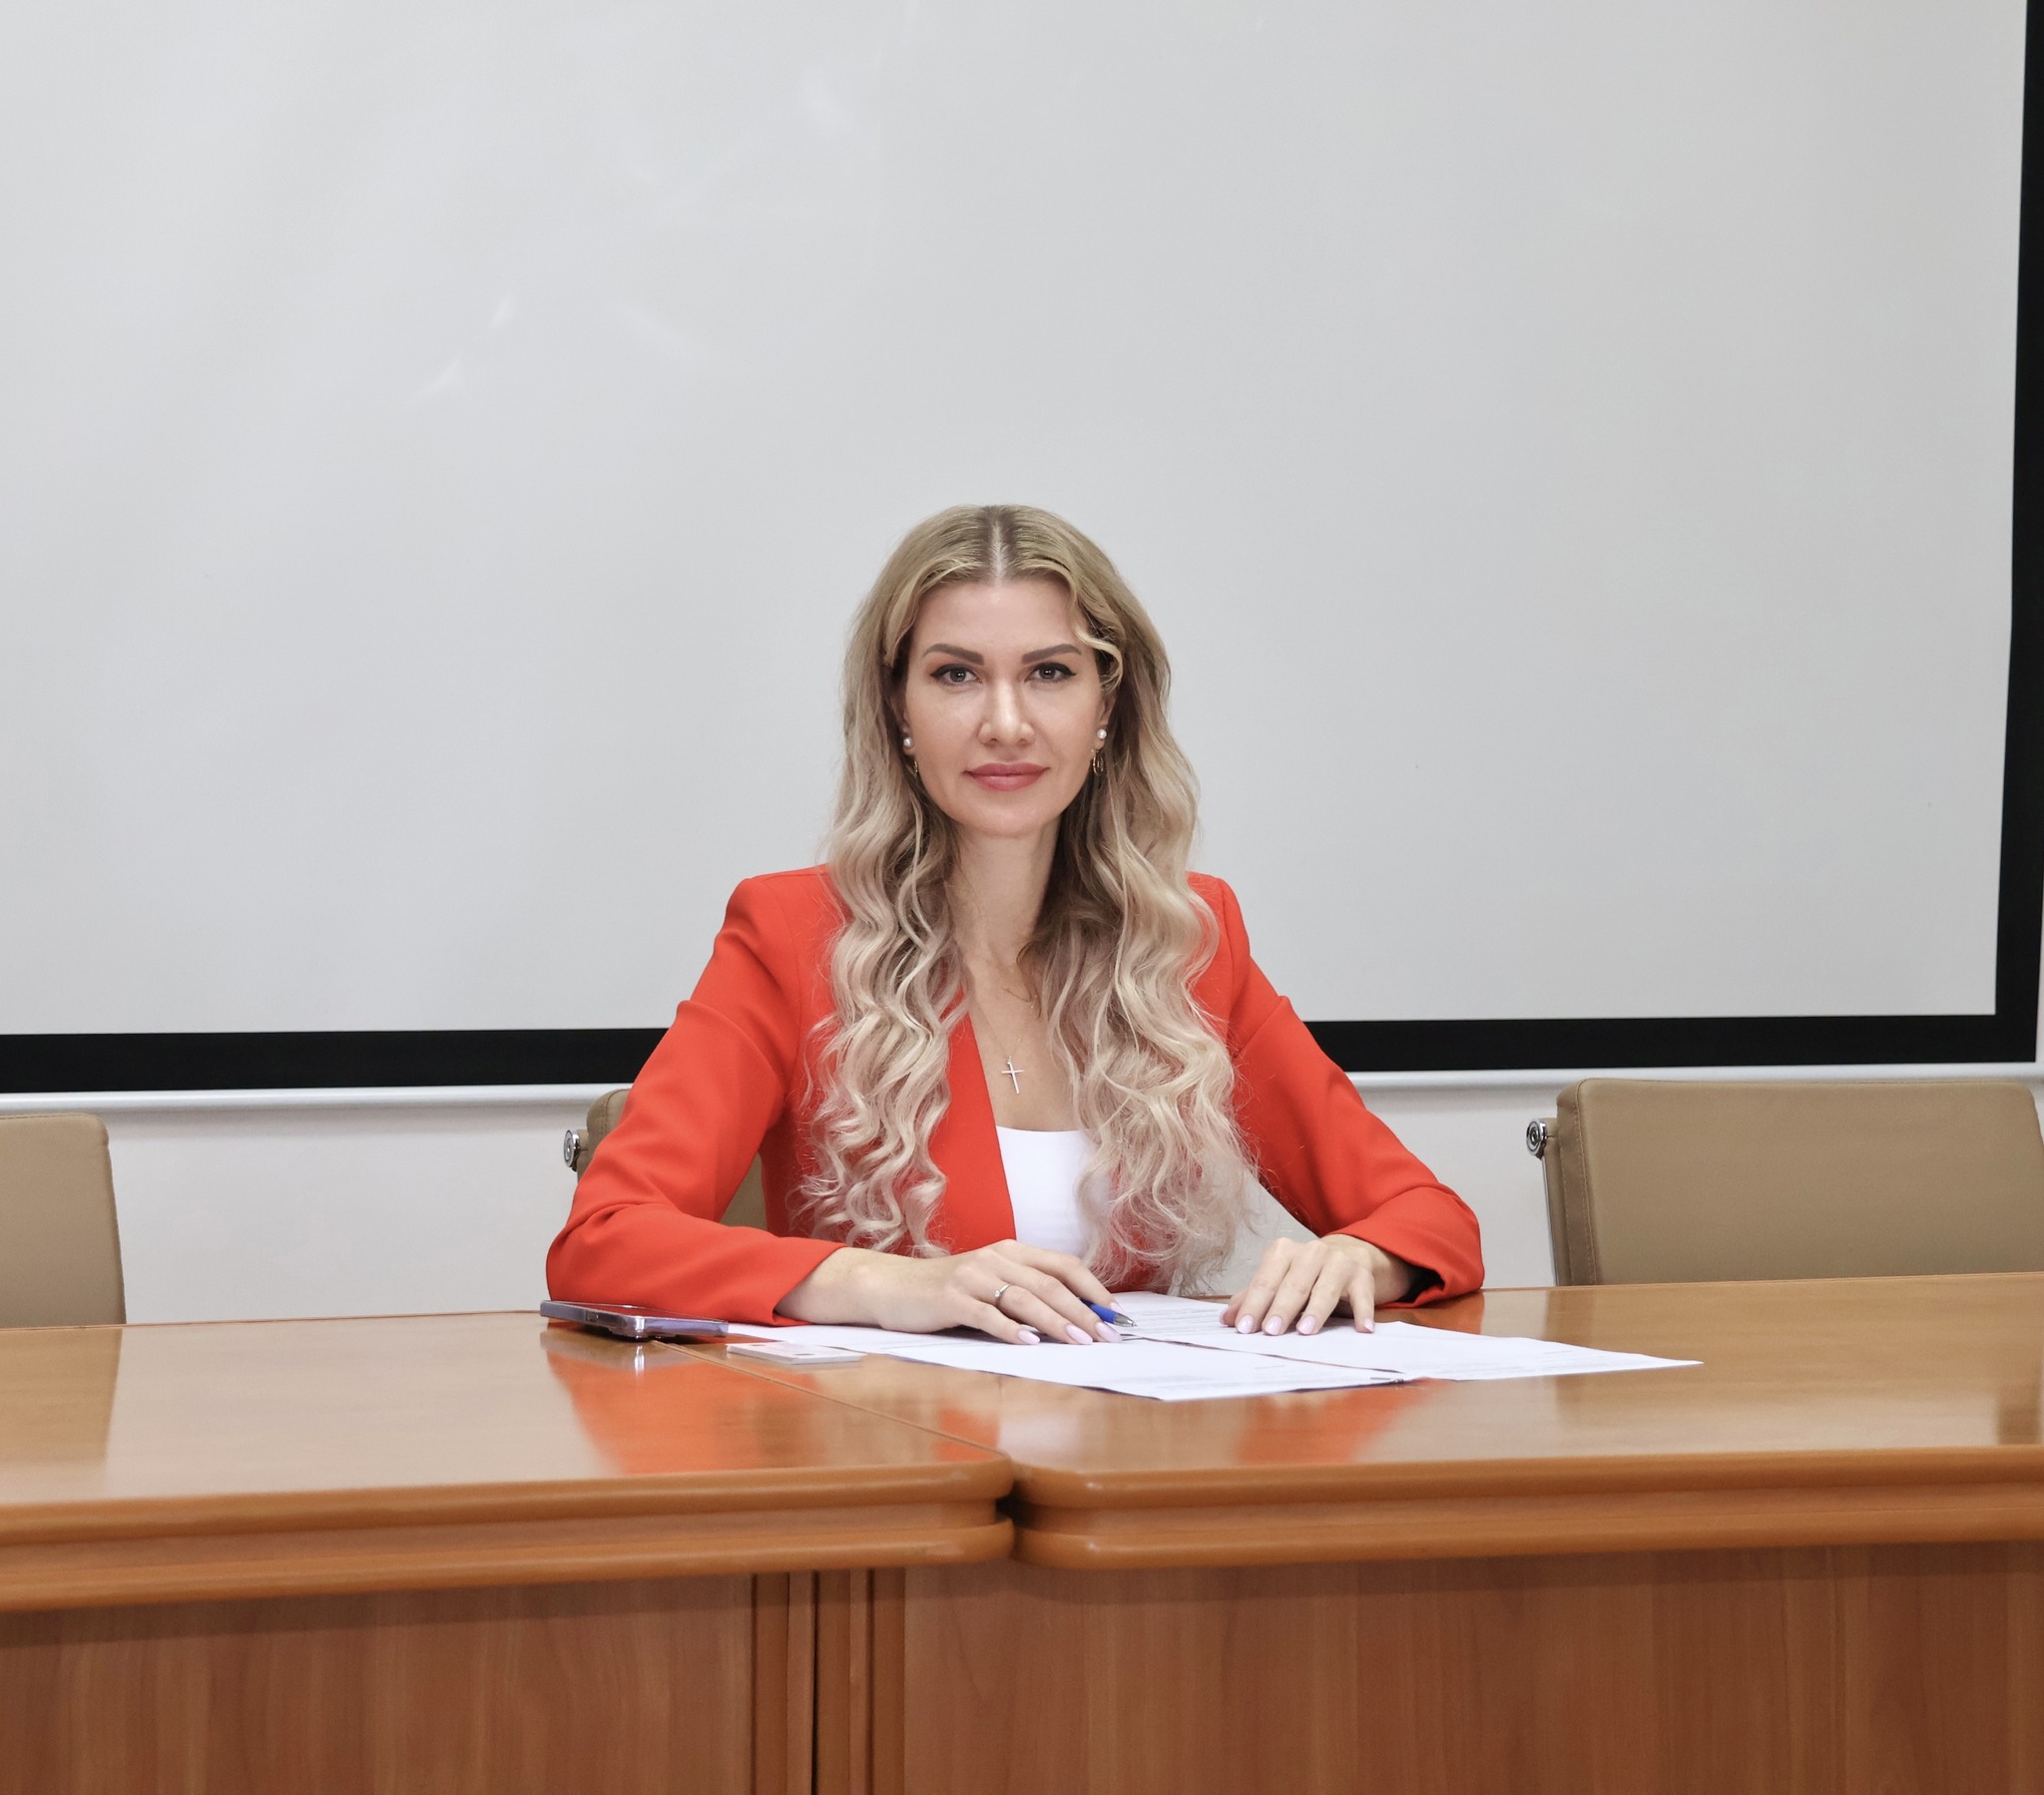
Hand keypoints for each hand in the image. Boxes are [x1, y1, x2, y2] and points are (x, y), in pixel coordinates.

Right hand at [777, 1241, 1119, 1344]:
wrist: (892, 1286)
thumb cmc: (948, 1290)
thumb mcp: (991, 1280)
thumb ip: (1027, 1291)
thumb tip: (1076, 1318)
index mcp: (1012, 1251)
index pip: (1065, 1265)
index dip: (1093, 1289)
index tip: (1116, 1316)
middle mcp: (996, 1258)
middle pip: (1051, 1284)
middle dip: (1084, 1313)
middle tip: (1108, 1337)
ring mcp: (973, 1276)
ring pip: (1025, 1299)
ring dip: (1057, 1322)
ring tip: (1079, 1343)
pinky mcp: (951, 1298)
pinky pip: (987, 1314)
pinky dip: (1011, 1330)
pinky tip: (1029, 1344)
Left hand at [1220, 1236, 1412, 1336]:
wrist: (1350, 1255)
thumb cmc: (1306, 1274)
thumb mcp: (1279, 1280)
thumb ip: (1253, 1297)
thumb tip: (1227, 1319)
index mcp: (1283, 1251)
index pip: (1265, 1281)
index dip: (1253, 1305)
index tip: (1244, 1328)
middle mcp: (1311, 1252)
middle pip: (1293, 1284)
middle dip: (1281, 1308)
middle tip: (1271, 1331)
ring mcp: (1339, 1262)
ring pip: (1325, 1288)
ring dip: (1316, 1310)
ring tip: (1306, 1331)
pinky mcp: (1362, 1275)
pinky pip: (1362, 1294)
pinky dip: (1363, 1311)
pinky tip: (1363, 1328)